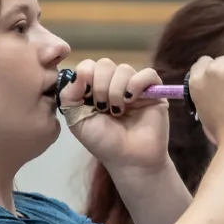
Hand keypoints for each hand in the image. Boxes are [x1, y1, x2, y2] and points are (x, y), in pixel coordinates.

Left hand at [62, 59, 170, 173]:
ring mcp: (134, 87)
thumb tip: (78, 73)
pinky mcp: (154, 92)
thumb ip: (68, 95)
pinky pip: (148, 74)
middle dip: (100, 85)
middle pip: (105, 64)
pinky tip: (131, 100)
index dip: (85, 77)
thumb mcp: (76, 119)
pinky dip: (137, 84)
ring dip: (116, 90)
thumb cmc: (103, 142)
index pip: (88, 65)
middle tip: (102, 108)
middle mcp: (114, 84)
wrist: (129, 160)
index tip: (86, 98)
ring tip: (117, 111)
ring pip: (124, 69)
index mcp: (94, 89)